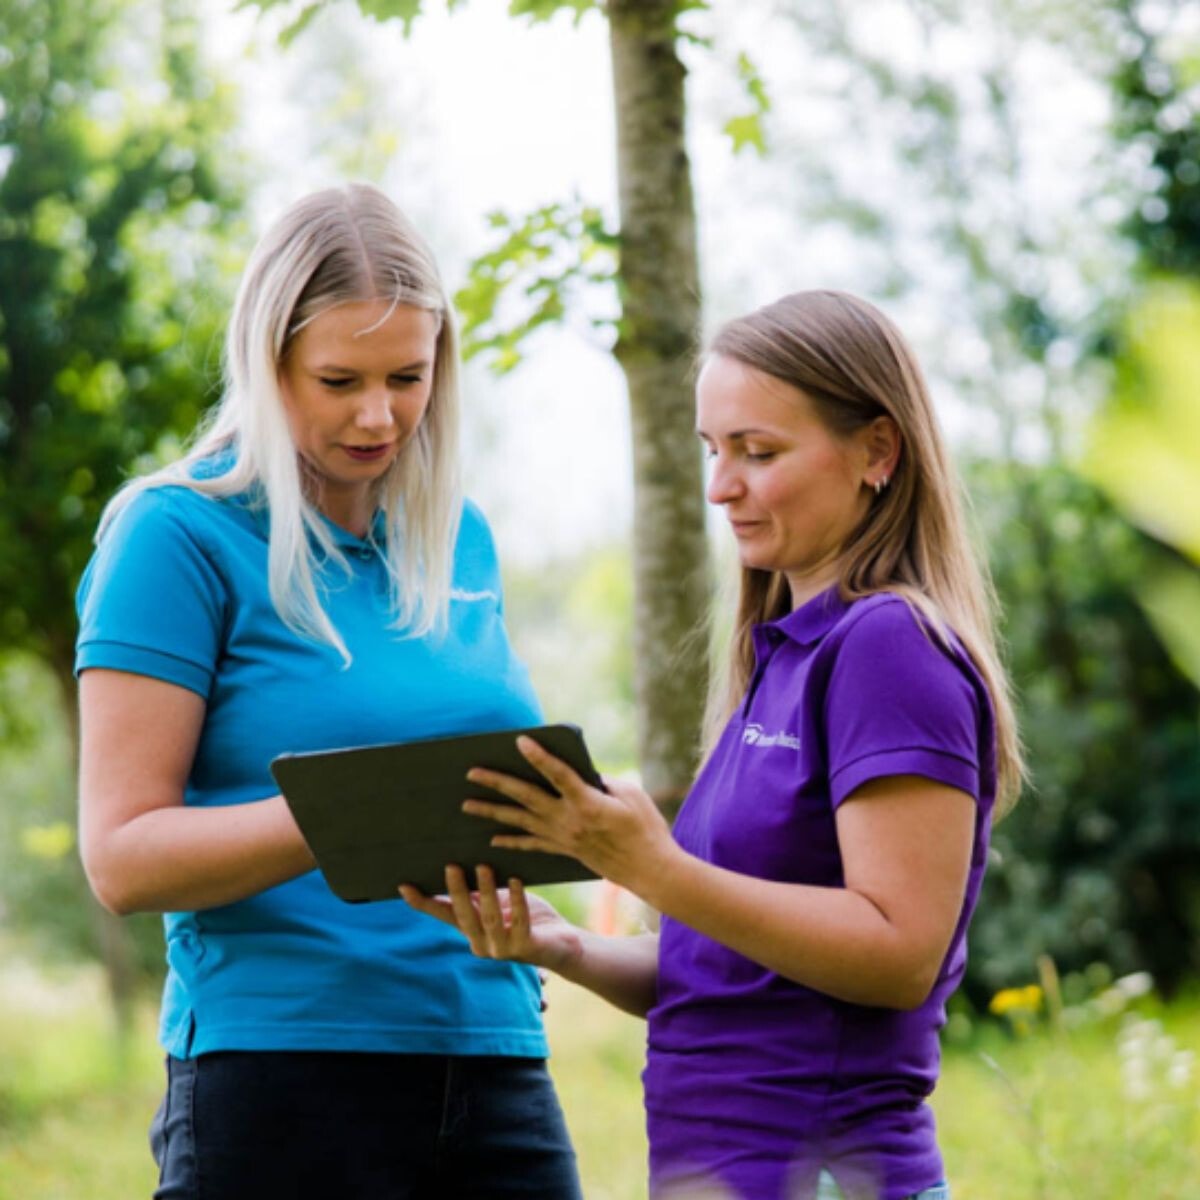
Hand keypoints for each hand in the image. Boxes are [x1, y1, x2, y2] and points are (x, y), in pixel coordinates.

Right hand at [399, 864, 581, 973]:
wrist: (561, 944)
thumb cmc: (527, 917)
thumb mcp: (497, 902)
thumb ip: (477, 893)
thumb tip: (455, 864)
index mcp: (471, 930)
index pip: (443, 915)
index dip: (423, 902)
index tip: (404, 886)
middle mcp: (481, 944)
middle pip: (464, 916)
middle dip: (457, 891)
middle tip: (451, 865)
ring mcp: (502, 949)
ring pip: (490, 919)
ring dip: (487, 892)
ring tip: (484, 866)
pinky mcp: (526, 948)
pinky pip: (519, 923)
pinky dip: (517, 901)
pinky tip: (516, 881)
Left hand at [462, 735, 678, 900]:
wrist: (649, 869)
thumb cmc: (646, 828)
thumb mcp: (631, 795)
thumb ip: (602, 782)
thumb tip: (581, 774)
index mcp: (587, 803)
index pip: (558, 774)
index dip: (539, 756)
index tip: (520, 741)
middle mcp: (569, 820)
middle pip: (527, 798)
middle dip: (497, 783)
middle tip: (472, 772)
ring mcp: (564, 837)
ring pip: (521, 822)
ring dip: (492, 812)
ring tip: (467, 805)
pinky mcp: (565, 850)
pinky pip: (532, 844)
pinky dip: (511, 841)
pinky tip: (493, 838)